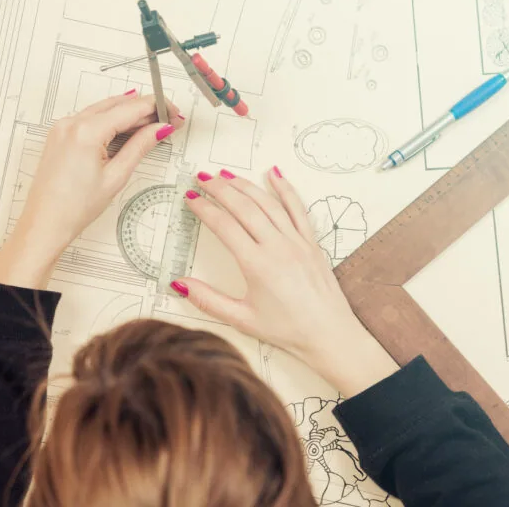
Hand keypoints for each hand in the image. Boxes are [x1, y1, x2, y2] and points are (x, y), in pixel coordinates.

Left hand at [0, 92, 184, 288]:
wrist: (45, 223)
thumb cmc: (74, 207)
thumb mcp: (116, 176)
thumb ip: (140, 146)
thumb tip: (159, 129)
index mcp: (86, 131)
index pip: (130, 108)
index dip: (157, 107)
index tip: (174, 112)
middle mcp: (71, 123)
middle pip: (117, 104)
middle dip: (145, 109)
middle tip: (169, 119)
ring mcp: (62, 127)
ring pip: (103, 109)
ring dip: (128, 113)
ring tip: (152, 125)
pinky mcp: (59, 135)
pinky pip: (89, 118)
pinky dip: (110, 120)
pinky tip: (126, 130)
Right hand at [174, 167, 397, 395]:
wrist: (329, 334)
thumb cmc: (287, 330)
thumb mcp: (241, 319)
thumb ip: (207, 300)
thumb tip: (178, 284)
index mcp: (257, 265)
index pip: (224, 226)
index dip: (204, 208)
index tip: (190, 198)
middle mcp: (277, 247)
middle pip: (244, 207)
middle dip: (220, 189)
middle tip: (201, 177)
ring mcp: (297, 242)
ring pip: (268, 203)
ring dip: (245, 185)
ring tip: (226, 175)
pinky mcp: (311, 242)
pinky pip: (297, 208)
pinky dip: (285, 189)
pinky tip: (274, 174)